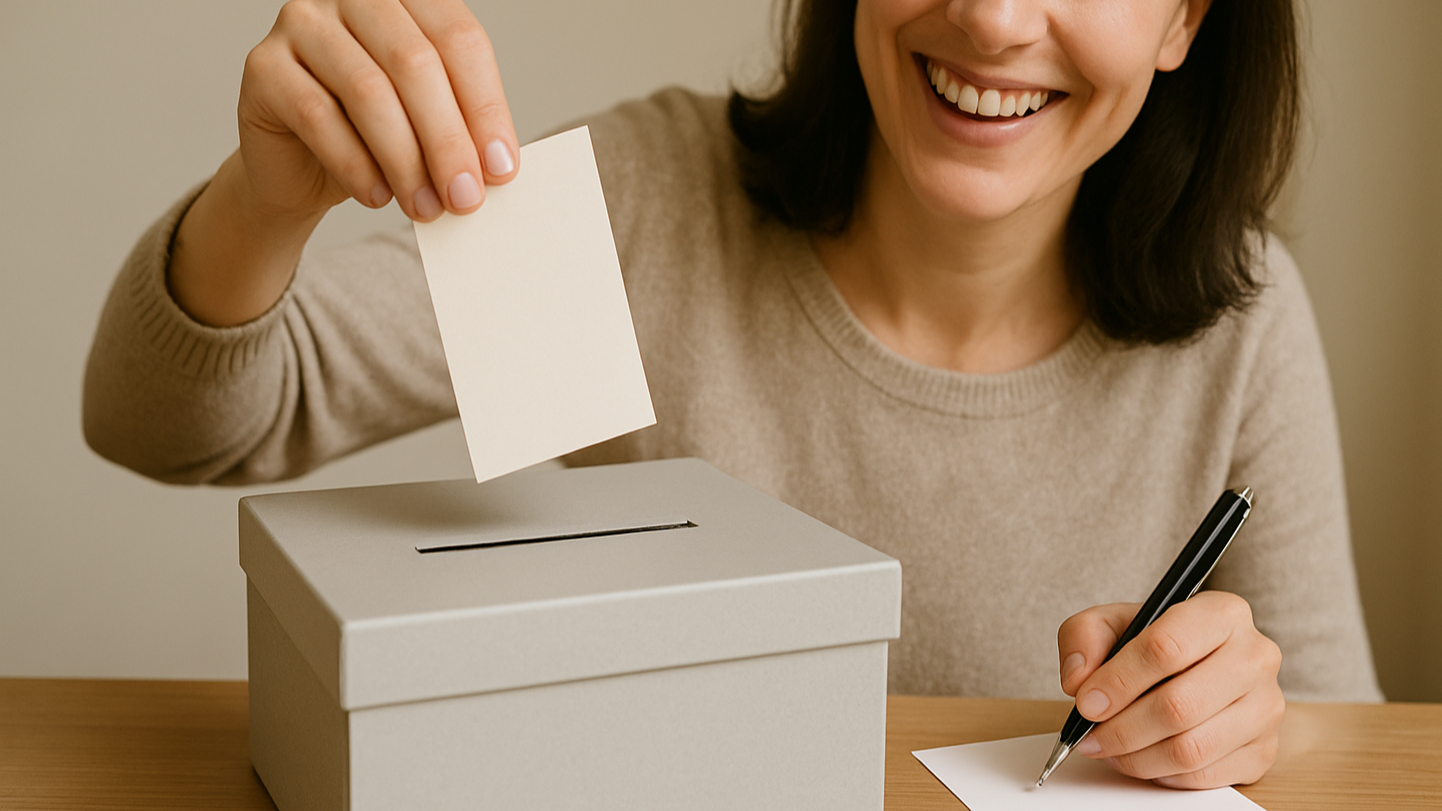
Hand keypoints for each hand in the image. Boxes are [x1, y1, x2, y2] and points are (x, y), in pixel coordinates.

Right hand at [237, 0, 517, 221]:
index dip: (485, 107)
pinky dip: (356, 165)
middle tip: (465, 198)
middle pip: (415, 63)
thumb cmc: (371, 139)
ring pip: (368, 91)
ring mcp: (303, 22)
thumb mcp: (426, 127)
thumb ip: (460, 129)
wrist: (297, 167)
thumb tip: (496, 165)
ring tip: (425, 206)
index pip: (459, 39)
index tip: (501, 169)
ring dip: (405, 160)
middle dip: (447, 140)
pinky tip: (377, 196)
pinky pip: (318, 117)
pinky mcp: (264, 65)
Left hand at [1056, 592, 1284, 788]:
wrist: (1194, 667)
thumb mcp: (1110, 623)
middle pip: (1179, 705)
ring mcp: (1266, 706)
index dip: (1119, 680)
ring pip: (1190, 748)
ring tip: (1110, 749)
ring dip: (1136, 757)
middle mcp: (1255, 656)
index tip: (1087, 702)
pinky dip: (1162, 775)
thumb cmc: (1153, 642)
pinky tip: (1143, 758)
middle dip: (1121, 729)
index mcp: (1222, 613)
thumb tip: (1079, 682)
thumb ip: (1083, 638)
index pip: (1167, 647)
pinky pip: (1204, 776)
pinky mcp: (1264, 749)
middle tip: (1090, 736)